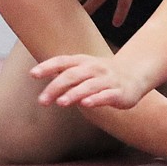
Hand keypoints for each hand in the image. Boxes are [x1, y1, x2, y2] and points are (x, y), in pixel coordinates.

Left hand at [30, 53, 149, 109]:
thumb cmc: (102, 74)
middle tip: (42, 101)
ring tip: (61, 103)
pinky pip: (106, 95)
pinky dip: (96, 99)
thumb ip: (62, 73)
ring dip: (74, 93)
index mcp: (83, 61)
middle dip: (56, 87)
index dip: (47, 67)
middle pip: (73, 75)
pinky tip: (86, 104)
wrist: (134, 75)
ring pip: (89, 85)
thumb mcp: (82, 71)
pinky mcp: (119, 93)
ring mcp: (107, 80)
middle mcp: (94, 68)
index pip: (62, 61)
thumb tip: (37, 74)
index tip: (32, 74)